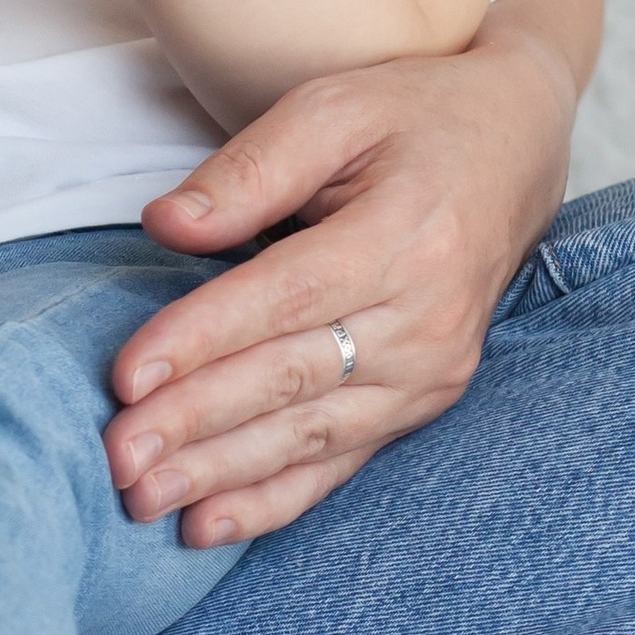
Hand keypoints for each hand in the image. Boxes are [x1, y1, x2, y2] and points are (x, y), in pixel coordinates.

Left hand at [99, 0, 585, 544]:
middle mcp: (427, 317)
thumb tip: (166, 225)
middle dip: (196, 423)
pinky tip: (208, 526)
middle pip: (291, 378)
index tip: (127, 377)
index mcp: (404, 235)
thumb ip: (251, 168)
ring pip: (311, 434)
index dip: (201, 340)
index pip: (284, 297)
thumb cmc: (416, 116)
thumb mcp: (336, 108)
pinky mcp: (425, 401)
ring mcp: (432, 370)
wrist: (518, 143)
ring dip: (222, 474)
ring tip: (143, 500)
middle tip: (116, 458)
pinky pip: (341, 461)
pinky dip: (273, 501)